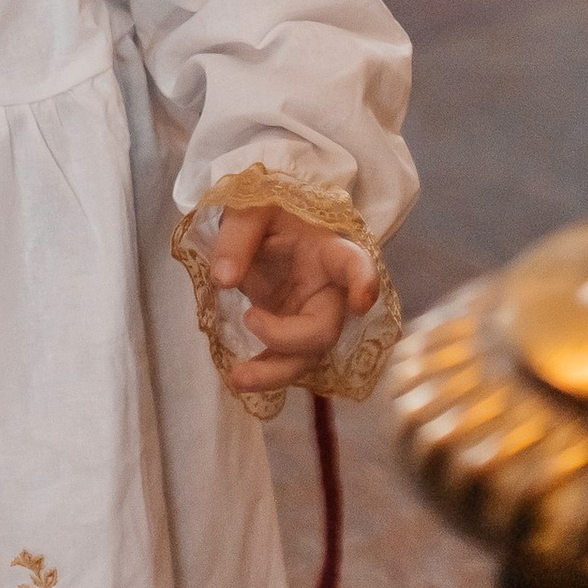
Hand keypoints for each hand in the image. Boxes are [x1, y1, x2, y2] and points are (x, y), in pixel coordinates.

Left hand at [212, 205, 378, 393]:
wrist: (262, 226)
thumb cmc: (267, 210)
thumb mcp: (249, 208)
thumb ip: (237, 237)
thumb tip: (223, 280)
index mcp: (328, 251)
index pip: (355, 265)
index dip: (363, 283)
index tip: (361, 302)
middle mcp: (328, 291)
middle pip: (325, 329)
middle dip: (290, 340)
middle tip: (248, 317)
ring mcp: (311, 315)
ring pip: (306, 357)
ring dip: (275, 372)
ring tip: (238, 379)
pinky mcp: (292, 332)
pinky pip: (284, 360)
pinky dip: (264, 371)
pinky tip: (238, 379)